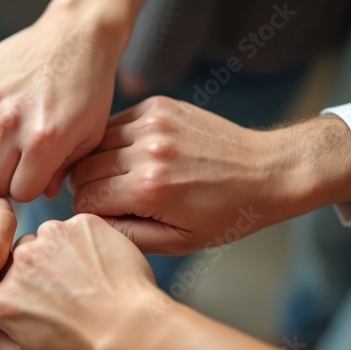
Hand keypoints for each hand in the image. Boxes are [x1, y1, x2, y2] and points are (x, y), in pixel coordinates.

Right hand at [0, 6, 120, 201]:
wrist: (74, 35)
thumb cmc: (88, 87)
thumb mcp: (88, 137)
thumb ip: (61, 172)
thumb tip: (38, 193)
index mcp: (43, 142)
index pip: (19, 193)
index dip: (28, 187)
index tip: (35, 174)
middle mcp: (10, 123)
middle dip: (5, 177)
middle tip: (18, 162)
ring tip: (5, 145)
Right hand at [0, 214, 161, 349]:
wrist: (129, 330)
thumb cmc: (80, 348)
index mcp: (0, 295)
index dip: (21, 289)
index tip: (42, 298)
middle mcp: (20, 261)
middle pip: (21, 254)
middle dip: (38, 268)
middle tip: (67, 290)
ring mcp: (51, 237)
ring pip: (47, 237)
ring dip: (61, 252)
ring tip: (86, 280)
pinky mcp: (81, 224)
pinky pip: (76, 228)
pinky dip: (86, 242)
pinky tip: (100, 266)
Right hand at [68, 96, 350, 253]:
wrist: (268, 171)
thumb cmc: (224, 214)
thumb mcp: (178, 242)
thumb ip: (127, 235)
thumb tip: (89, 223)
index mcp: (150, 189)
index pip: (84, 199)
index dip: (90, 212)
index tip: (106, 215)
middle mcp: (148, 151)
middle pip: (82, 170)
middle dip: (89, 187)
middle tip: (112, 198)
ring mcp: (153, 124)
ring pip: (94, 145)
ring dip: (100, 162)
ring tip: (124, 177)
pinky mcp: (158, 106)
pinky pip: (115, 124)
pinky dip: (117, 141)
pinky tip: (138, 155)